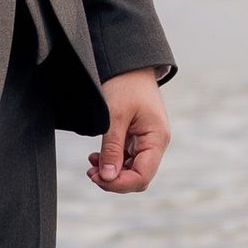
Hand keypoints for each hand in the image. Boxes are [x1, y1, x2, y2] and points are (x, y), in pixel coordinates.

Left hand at [88, 72, 168, 193]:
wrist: (129, 64)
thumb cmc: (125, 84)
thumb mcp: (115, 116)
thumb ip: (112, 149)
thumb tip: (107, 178)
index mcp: (156, 138)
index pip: (142, 176)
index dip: (120, 183)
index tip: (97, 178)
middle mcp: (156, 143)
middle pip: (139, 177)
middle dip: (114, 180)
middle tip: (91, 173)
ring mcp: (147, 141)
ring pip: (132, 170)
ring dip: (112, 172)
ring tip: (91, 166)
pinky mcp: (138, 138)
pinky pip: (128, 159)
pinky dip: (112, 162)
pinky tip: (96, 157)